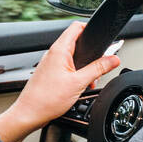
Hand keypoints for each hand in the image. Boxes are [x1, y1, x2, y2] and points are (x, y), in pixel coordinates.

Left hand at [0, 21, 120, 141]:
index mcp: (59, 50)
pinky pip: (66, 67)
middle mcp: (53, 53)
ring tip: (87, 81)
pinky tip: (78, 87)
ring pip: (72, 57)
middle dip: (91, 53)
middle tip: (98, 67)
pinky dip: (76, 74)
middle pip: (77, 42)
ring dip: (84, 66)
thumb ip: (98, 69)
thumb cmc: (46, 99)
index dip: (91, 28)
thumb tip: (113, 59)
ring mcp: (50, 63)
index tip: (102, 39)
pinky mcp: (49, 73)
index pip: (76, 27)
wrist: (29, 114)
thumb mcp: (79, 83)